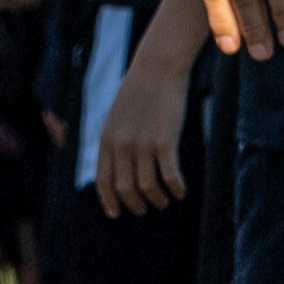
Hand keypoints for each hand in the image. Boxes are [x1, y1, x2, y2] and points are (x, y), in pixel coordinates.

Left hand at [94, 41, 193, 217]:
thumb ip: (115, 140)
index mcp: (106, 139)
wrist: (157, 69)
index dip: (109, 200)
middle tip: (146, 209)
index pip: (103, 180)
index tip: (116, 214)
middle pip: (125, 188)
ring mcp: (142, 144)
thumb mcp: (117, 116)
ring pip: (147, 187)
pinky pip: (169, 176)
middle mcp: (121, 145)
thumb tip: (120, 166)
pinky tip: (181, 193)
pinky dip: (175, 189)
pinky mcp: (164, 142)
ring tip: (164, 202)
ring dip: (156, 200)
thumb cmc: (139, 91)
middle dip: (135, 204)